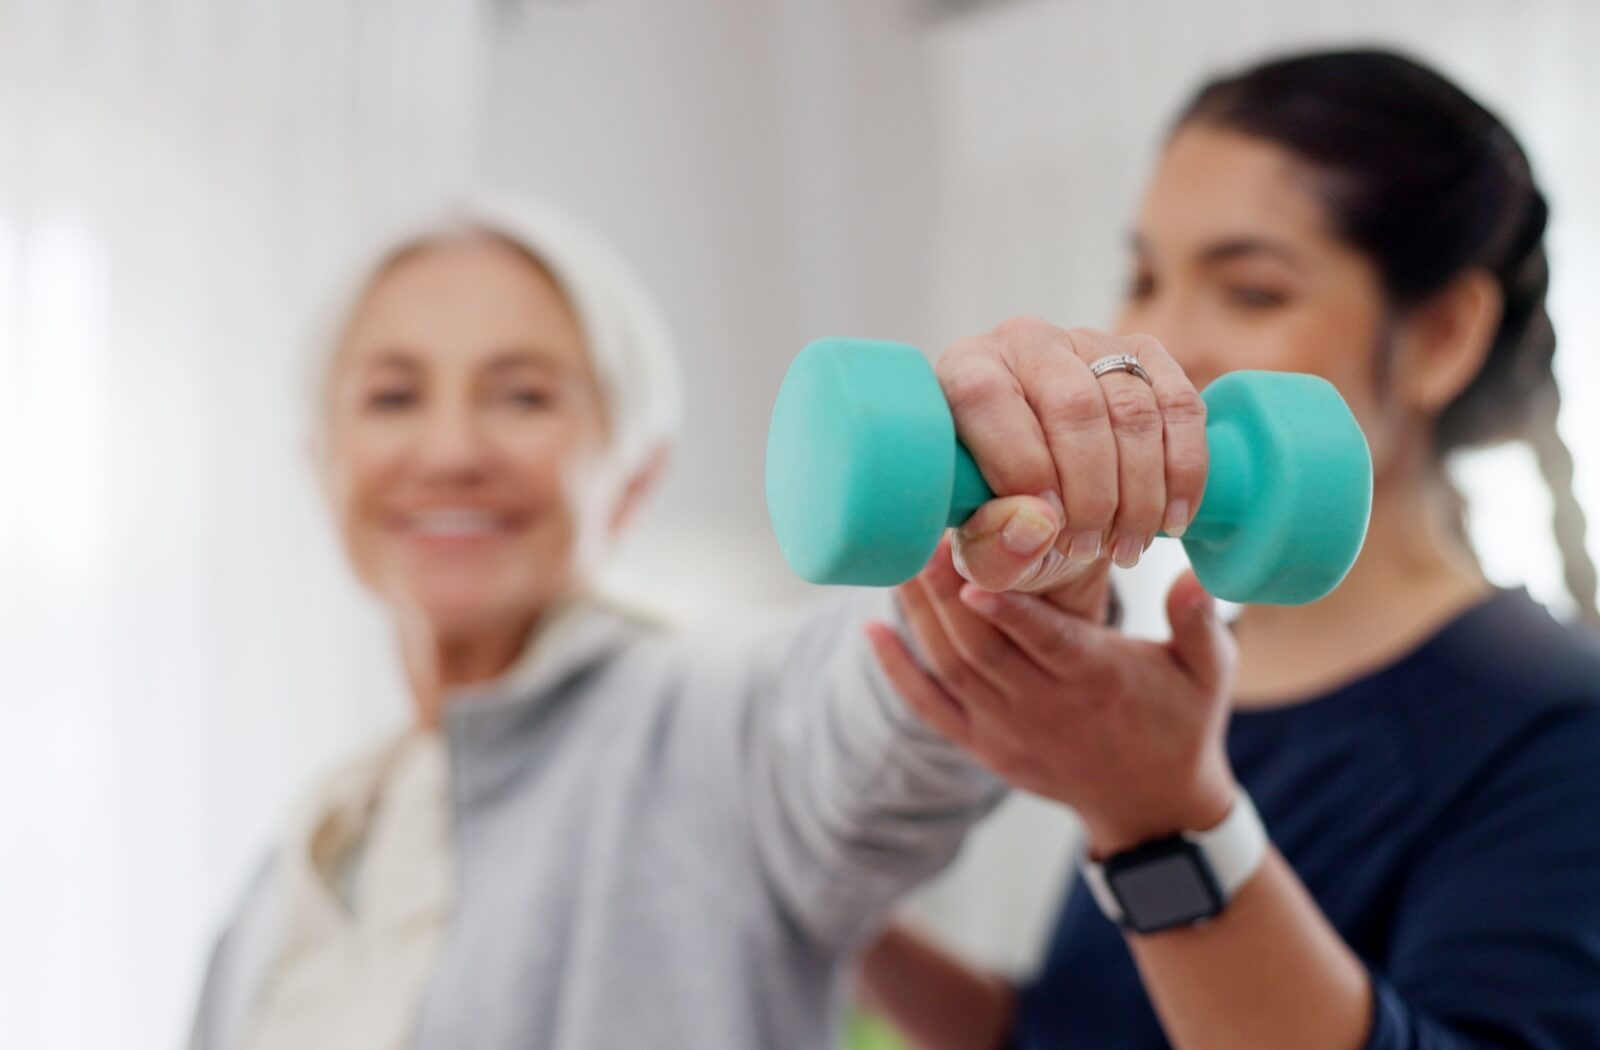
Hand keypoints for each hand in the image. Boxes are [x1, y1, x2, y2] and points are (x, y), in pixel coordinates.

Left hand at [868, 538, 1238, 856]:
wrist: (1153, 807)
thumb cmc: (1182, 722)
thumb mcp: (1208, 672)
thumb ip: (1199, 622)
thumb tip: (1193, 575)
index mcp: (1097, 680)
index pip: (1046, 642)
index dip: (1008, 611)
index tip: (973, 572)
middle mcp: (1045, 706)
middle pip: (982, 649)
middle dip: (946, 592)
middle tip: (925, 534)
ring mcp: (1007, 729)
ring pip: (951, 668)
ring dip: (919, 616)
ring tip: (900, 560)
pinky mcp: (983, 744)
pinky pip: (930, 708)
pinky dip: (898, 671)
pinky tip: (871, 629)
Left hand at [937, 320, 1206, 591]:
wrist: (1053, 502)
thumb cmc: (1005, 519)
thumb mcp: (983, 550)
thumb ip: (993, 546)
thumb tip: (1038, 524)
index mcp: (963, 371)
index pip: (985, 395)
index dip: (1020, 463)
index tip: (1048, 526)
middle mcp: (1025, 342)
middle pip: (1072, 406)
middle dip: (1090, 493)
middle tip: (1087, 549)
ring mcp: (1090, 342)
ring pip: (1133, 411)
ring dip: (1140, 493)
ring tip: (1126, 547)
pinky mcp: (1146, 356)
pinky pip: (1181, 406)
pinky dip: (1184, 471)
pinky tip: (1173, 518)